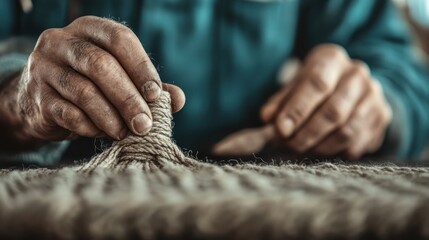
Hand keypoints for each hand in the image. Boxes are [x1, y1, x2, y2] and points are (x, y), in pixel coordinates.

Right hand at [0, 16, 184, 148]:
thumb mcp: (119, 78)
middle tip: (145, 124)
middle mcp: (62, 41)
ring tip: (126, 133)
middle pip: (100, 65)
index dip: (141, 66)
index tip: (156, 95)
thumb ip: (148, 86)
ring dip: (111, 117)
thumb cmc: (90, 85)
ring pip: (83, 91)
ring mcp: (44, 68)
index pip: (119, 39)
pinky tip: (104, 133)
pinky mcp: (36, 97)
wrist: (42, 101)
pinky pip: (68, 113)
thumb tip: (179, 99)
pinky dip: (90, 127)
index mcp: (89, 29)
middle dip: (128, 98)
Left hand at [261, 44, 391, 159]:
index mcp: (331, 59)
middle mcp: (356, 73)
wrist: (352, 85)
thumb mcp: (295, 86)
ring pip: (346, 131)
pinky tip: (321, 151)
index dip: (297, 110)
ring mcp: (373, 95)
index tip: (280, 130)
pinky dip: (337, 153)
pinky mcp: (382, 116)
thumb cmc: (314, 86)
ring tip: (302, 151)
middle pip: (333, 111)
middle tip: (288, 146)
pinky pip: (358, 143)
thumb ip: (280, 101)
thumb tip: (267, 117)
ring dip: (320, 147)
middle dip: (307, 134)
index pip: (316, 84)